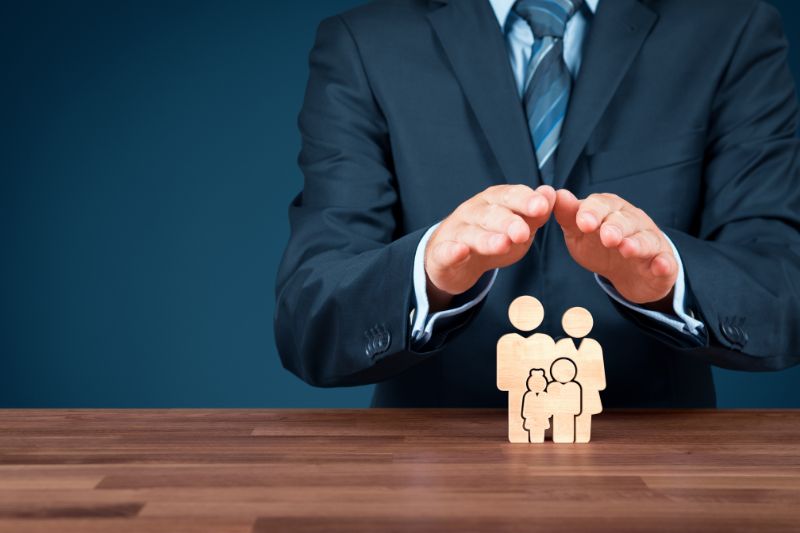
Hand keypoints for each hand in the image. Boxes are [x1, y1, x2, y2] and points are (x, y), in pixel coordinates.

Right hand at [425, 184, 555, 310]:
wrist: (453, 260)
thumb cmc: (492, 238)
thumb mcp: (519, 227)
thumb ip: (535, 214)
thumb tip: (551, 193)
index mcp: (493, 201)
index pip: (509, 196)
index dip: (525, 200)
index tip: (542, 206)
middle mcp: (473, 211)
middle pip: (490, 213)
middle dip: (507, 221)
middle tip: (523, 232)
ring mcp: (456, 232)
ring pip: (471, 233)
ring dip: (486, 238)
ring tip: (502, 244)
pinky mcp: (441, 254)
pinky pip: (446, 251)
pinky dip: (452, 251)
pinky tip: (460, 251)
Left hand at [553, 190, 677, 306]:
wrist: (628, 272)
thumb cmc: (599, 246)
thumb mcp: (579, 232)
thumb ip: (568, 215)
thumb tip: (556, 194)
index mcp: (610, 210)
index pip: (601, 205)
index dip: (592, 213)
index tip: (583, 223)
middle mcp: (633, 221)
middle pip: (625, 220)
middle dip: (616, 227)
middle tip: (607, 237)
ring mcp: (651, 241)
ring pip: (645, 239)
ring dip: (637, 243)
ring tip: (627, 249)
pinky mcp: (664, 262)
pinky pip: (666, 262)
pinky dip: (664, 263)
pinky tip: (660, 265)